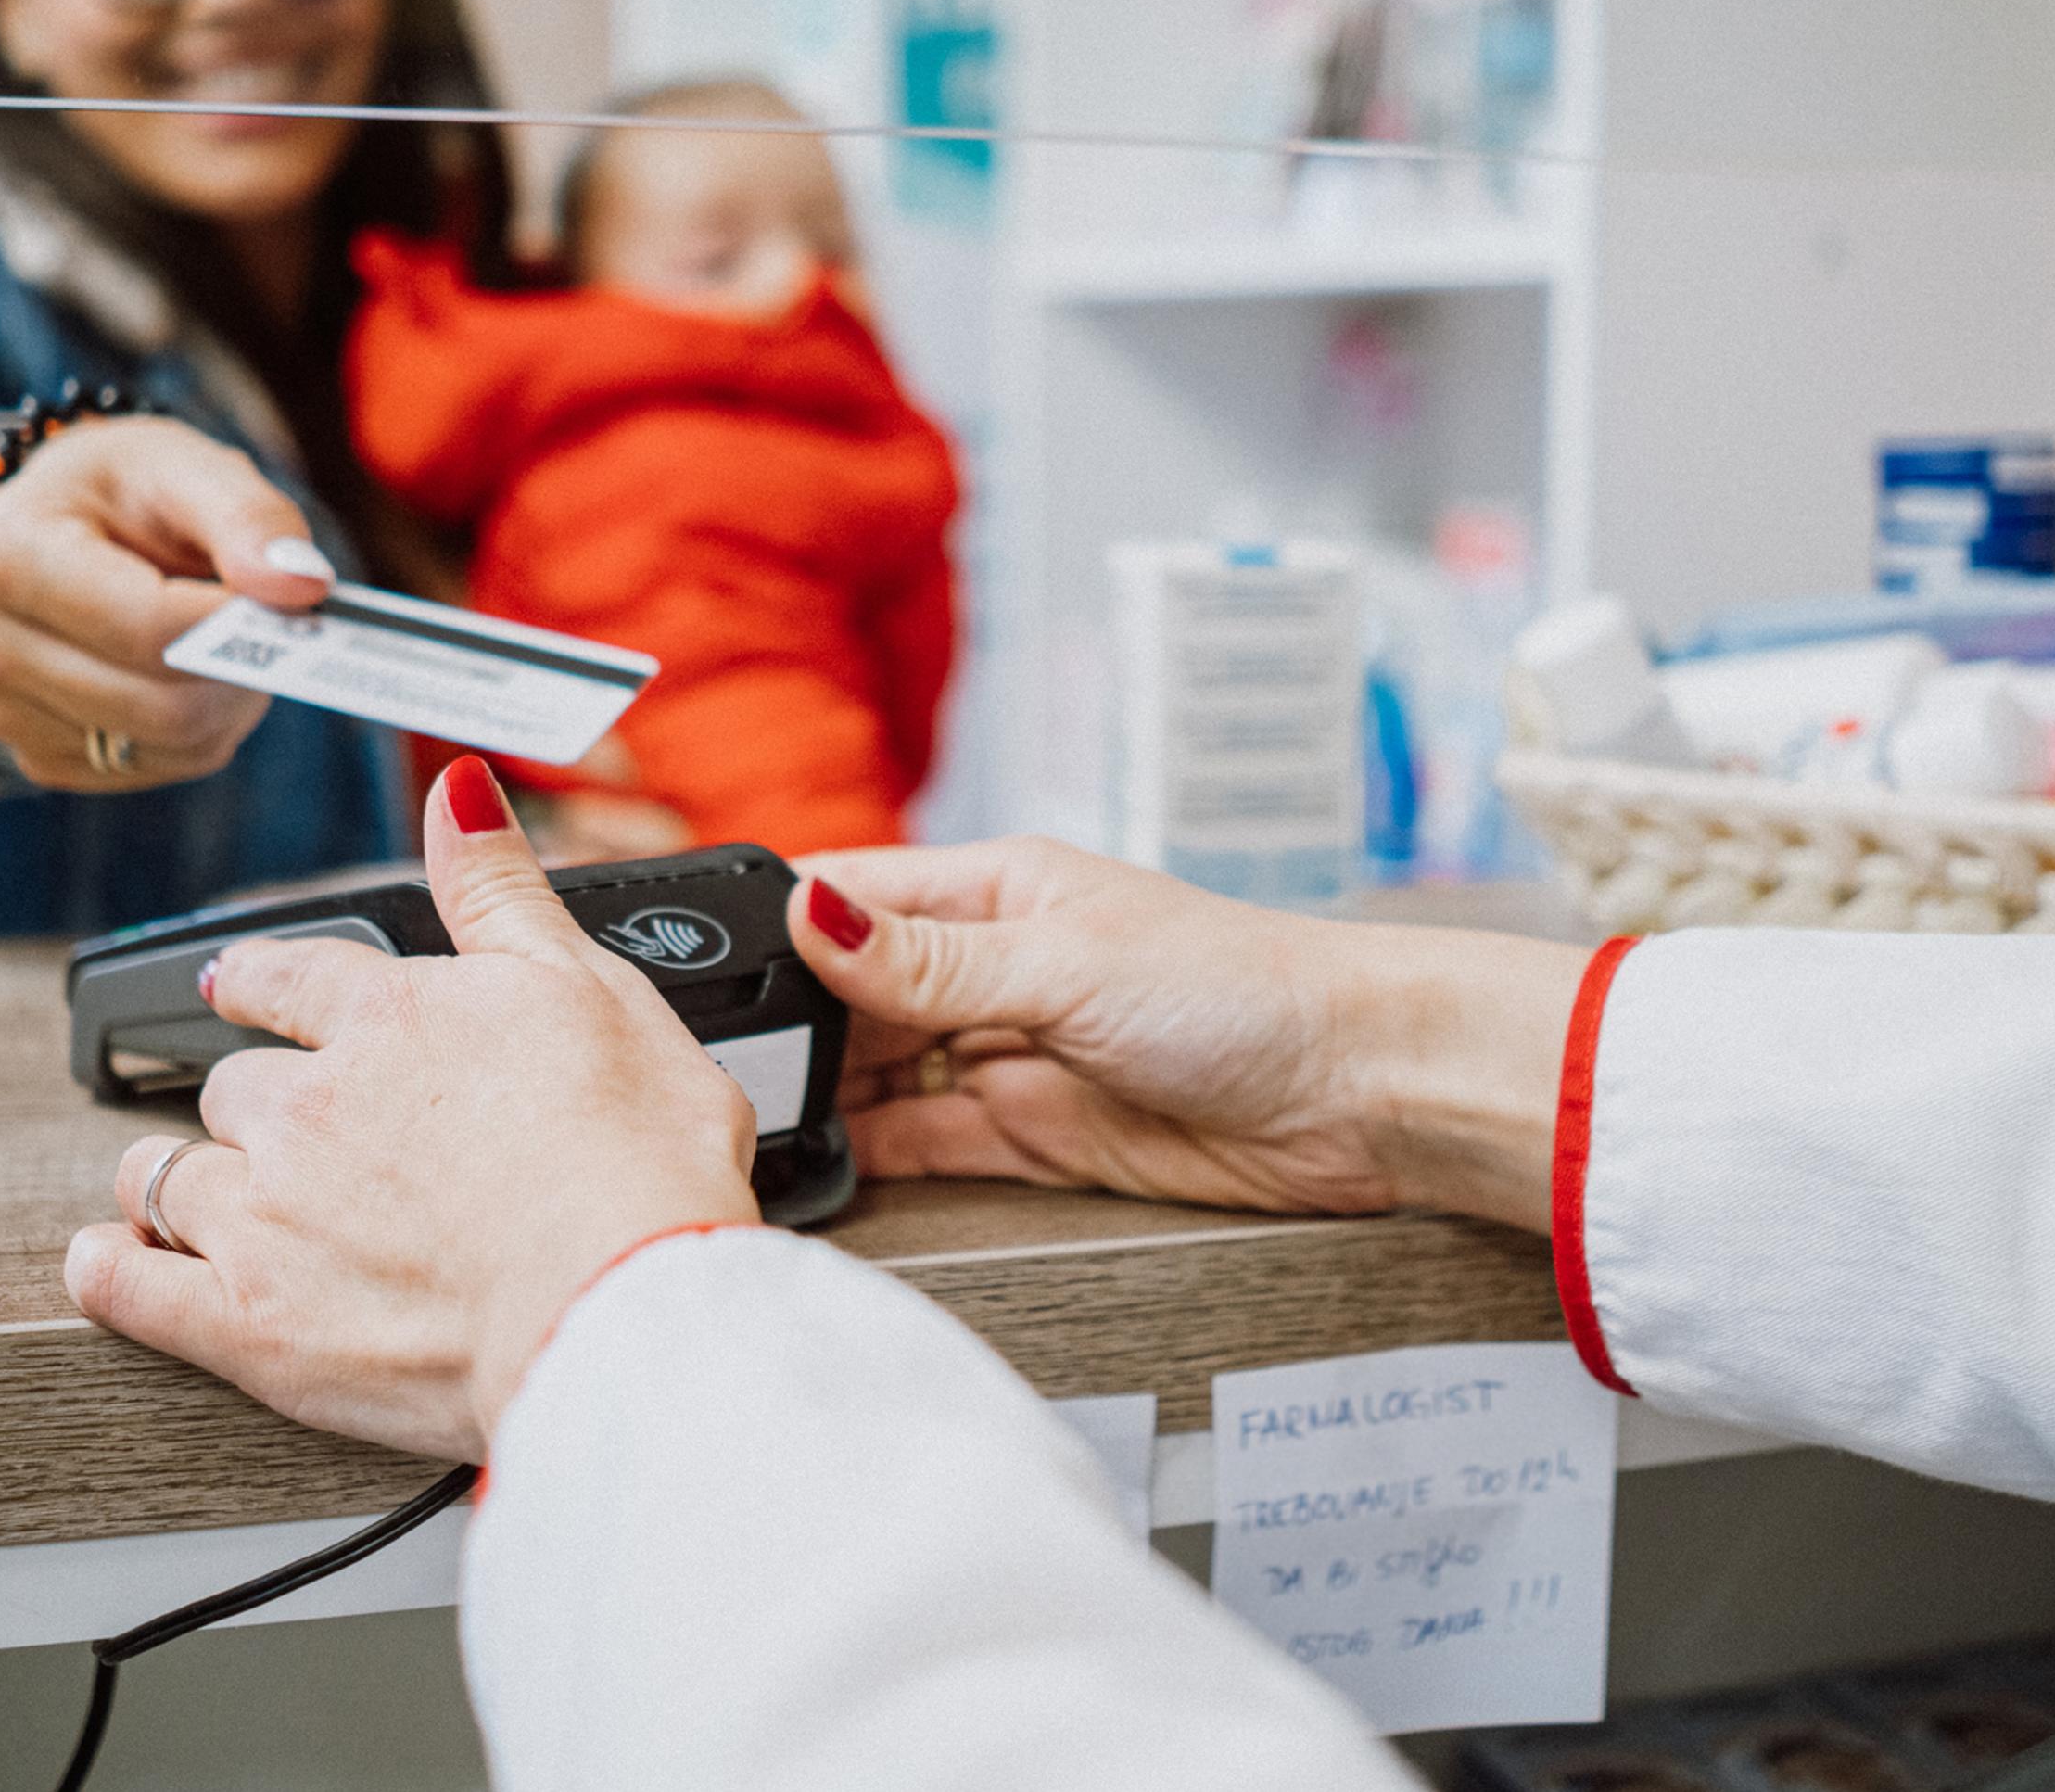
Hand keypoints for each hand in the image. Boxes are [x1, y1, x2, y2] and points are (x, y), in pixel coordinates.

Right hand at [0, 416, 330, 790]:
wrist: (64, 526)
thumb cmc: (127, 491)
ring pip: (170, 745)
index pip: (148, 627)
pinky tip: (182, 671)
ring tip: (219, 634)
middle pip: (162, 704)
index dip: (237, 623)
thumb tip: (302, 588)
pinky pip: (156, 768)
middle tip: (267, 618)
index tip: (293, 598)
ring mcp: (0, 711)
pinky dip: (197, 729)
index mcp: (4, 553)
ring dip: (227, 699)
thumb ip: (250, 519)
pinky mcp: (36, 757)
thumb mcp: (187, 467)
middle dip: (240, 667)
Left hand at [62, 758, 761, 1460]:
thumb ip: (501, 888)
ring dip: (177, 1181)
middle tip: (287, 1135)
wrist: (618, 1306)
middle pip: (229, 1088)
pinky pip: (131, 1288)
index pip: (283, 980)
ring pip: (166, 1176)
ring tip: (196, 1200)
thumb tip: (457, 787)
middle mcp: (308, 1108)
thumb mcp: (592, 986)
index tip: (239, 988)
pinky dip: (111, 1272)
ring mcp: (267, 1217)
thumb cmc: (633, 1158)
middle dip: (252, 1108)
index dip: (257, 985)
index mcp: (388, 1019)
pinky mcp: (247, 1325)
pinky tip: (109, 1264)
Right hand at [788, 838, 1583, 1229]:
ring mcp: (1010, 1052)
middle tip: (716, 1070)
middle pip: (850, 993)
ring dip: (824, 1096)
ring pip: (879, 1072)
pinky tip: (819, 1167)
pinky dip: (871, 1156)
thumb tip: (809, 915)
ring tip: (752, 1123)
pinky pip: (925, 1141)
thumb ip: (929, 961)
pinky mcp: (1033, 1134)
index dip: (774, 928)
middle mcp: (991, 964)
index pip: (850, 894)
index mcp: (994, 887)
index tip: (694, 968)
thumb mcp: (1065, 963)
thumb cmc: (1245, 989)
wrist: (1360, 1093)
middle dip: (788, 1027)